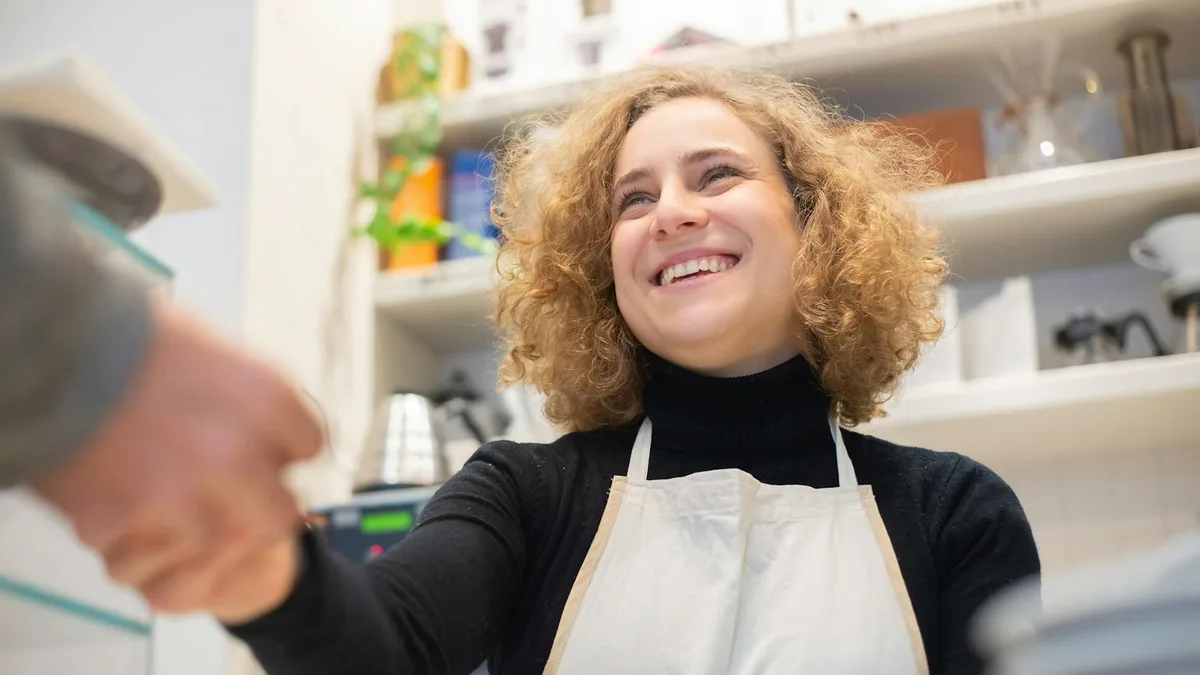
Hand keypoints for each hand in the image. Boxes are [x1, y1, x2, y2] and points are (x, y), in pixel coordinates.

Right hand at [31, 300, 321, 613]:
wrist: (49, 348)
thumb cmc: (130, 337)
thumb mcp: (216, 350)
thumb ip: (254, 398)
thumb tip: (274, 431)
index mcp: (267, 398)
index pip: (311, 448)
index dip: (287, 449)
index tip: (271, 452)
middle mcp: (234, 453)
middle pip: (281, 515)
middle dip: (264, 507)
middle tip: (239, 495)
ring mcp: (178, 496)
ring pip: (220, 544)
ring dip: (203, 527)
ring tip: (174, 497)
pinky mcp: (121, 523)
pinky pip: (151, 552)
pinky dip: (141, 534)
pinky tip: (128, 500)